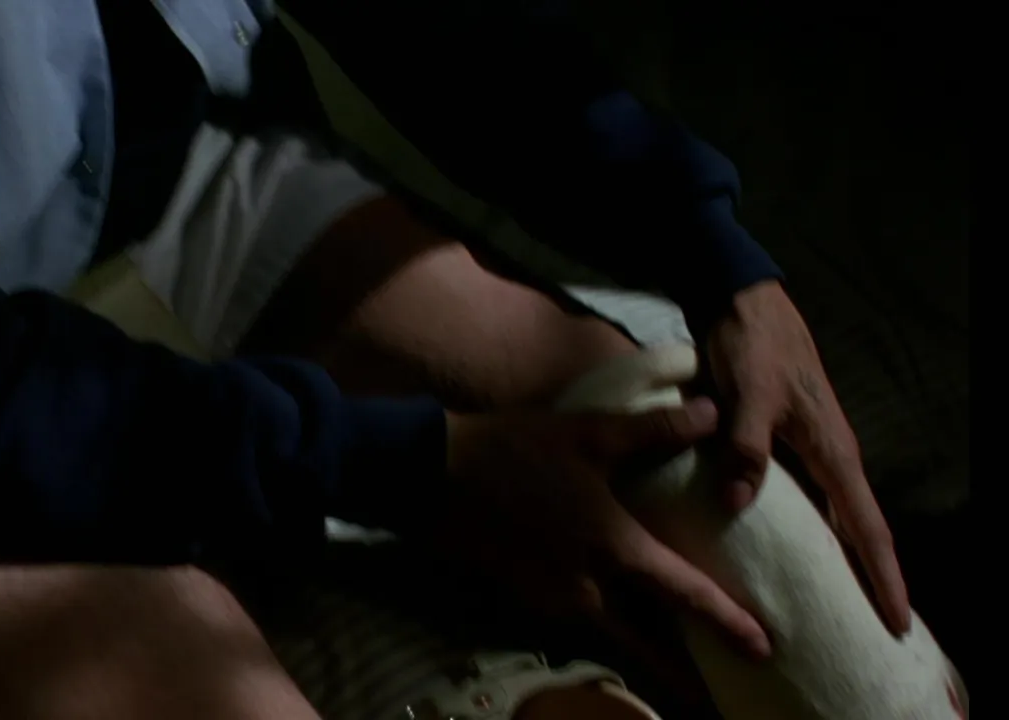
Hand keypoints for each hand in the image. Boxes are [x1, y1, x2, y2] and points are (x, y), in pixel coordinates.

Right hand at [440, 401, 771, 659]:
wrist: (430, 475)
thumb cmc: (512, 449)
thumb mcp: (588, 432)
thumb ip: (655, 429)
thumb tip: (713, 414)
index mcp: (610, 548)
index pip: (683, 595)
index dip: (727, 622)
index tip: (765, 650)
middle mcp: (585, 588)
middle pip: (650, 642)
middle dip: (688, 670)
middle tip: (721, 690)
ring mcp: (551, 597)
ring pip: (614, 634)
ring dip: (650, 651)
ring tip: (681, 659)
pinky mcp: (526, 592)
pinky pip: (582, 618)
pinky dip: (611, 626)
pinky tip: (618, 612)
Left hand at [706, 279, 909, 634]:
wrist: (739, 300)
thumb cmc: (752, 345)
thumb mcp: (747, 393)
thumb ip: (745, 446)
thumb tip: (739, 505)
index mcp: (834, 451)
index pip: (867, 528)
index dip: (883, 577)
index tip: (897, 622)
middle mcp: (830, 456)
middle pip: (856, 531)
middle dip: (868, 580)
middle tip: (867, 632)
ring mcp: (809, 448)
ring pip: (830, 516)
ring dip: (835, 557)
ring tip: (832, 603)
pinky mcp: (783, 439)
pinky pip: (802, 497)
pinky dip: (802, 527)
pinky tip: (785, 548)